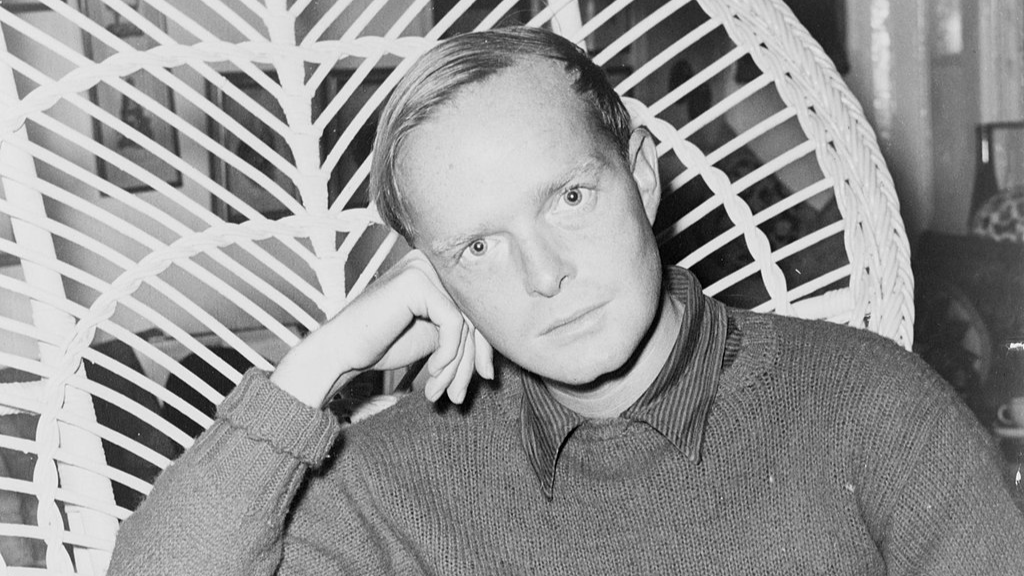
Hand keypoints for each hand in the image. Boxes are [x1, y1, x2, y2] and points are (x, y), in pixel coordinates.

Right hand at [271, 250, 493, 408]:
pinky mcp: (417, 282)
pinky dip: (448, 355)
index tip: (485, 378)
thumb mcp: (434, 337)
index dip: (484, 347)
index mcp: (437, 270)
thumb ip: (463, 333)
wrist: (341, 351)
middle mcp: (432, 262)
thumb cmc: (381, 344)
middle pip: (476, 314)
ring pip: (466, 322)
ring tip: (442, 393)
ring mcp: (423, 268)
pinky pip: (453, 323)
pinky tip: (434, 375)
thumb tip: (497, 355)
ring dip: (458, 366)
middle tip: (462, 396)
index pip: (477, 308)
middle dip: (472, 361)